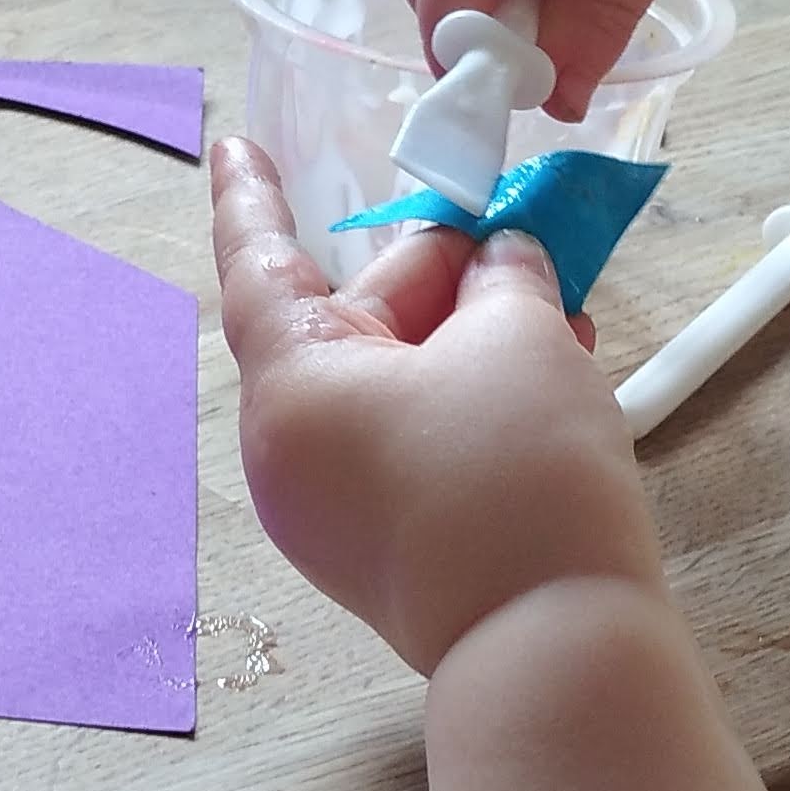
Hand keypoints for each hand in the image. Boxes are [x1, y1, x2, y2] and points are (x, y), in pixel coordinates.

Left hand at [213, 138, 662, 675]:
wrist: (551, 647)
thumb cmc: (517, 479)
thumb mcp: (521, 338)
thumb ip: (503, 277)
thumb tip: (497, 263)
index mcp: (291, 386)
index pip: (258, 263)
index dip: (254, 194)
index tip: (234, 143)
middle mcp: (288, 449)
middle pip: (349, 323)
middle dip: (436, 276)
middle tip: (515, 234)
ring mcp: (328, 508)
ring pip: (391, 384)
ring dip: (467, 340)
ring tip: (555, 312)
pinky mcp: (378, 548)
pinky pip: (405, 443)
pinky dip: (462, 400)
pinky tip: (544, 376)